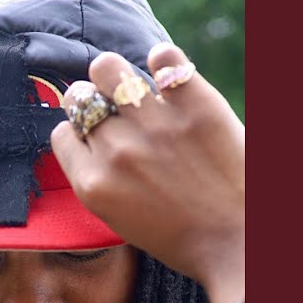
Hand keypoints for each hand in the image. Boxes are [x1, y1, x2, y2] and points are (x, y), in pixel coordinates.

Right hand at [51, 44, 243, 302]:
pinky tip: (170, 77)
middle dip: (91, 101)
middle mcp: (116, 151)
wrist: (240, 243)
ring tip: (133, 85)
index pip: (62, 134)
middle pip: (79, 98)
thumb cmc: (184, 238)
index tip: (97, 138)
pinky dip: (164, 61)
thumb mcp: (122, 219)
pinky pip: (164, 58)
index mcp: (94, 185)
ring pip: (108, 69)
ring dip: (115, 74)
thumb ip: (100, 179)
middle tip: (114, 111)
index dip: (79, 133)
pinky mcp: (195, 104)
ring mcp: (154, 124)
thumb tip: (92, 139)